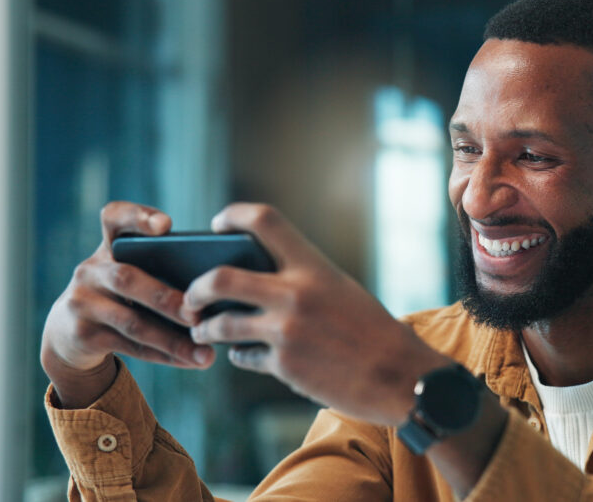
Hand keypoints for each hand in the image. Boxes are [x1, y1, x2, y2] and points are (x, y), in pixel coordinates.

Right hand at [41, 201, 214, 407]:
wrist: (68, 332)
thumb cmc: (121, 295)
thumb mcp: (131, 273)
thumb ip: (162, 270)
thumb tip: (218, 289)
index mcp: (108, 246)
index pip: (114, 218)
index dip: (138, 217)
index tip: (166, 226)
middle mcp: (90, 270)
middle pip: (127, 279)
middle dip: (166, 299)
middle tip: (198, 315)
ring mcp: (82, 303)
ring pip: (132, 322)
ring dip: (173, 340)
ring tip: (206, 354)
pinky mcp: (82, 335)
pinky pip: (130, 347)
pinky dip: (165, 355)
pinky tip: (192, 360)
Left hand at [184, 203, 449, 425]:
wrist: (401, 376)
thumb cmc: (373, 330)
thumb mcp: (340, 289)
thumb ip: (301, 279)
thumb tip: (256, 279)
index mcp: (314, 266)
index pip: (264, 220)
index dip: (232, 215)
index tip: (217, 224)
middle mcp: (295, 294)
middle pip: (220, 277)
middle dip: (196, 287)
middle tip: (191, 294)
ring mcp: (286, 332)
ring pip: (221, 324)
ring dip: (205, 327)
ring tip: (202, 329)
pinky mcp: (284, 367)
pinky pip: (243, 356)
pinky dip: (239, 355)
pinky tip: (244, 355)